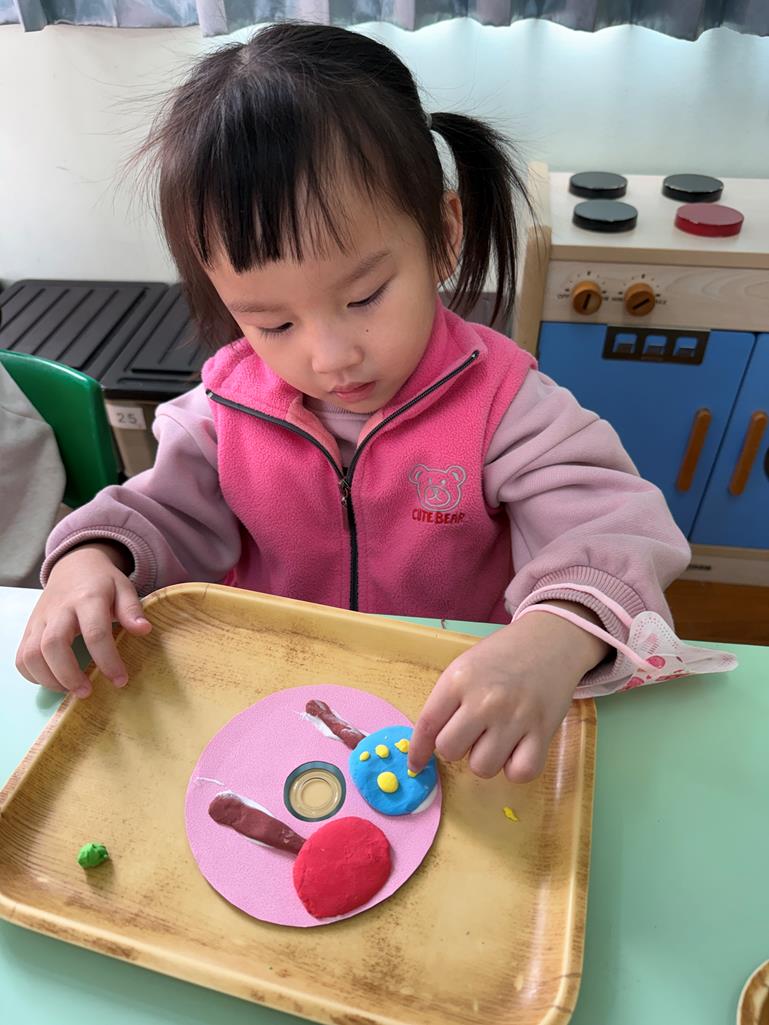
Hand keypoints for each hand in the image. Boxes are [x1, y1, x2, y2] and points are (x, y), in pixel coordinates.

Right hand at [15, 543, 151, 698]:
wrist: (73, 566)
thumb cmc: (102, 582)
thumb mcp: (123, 587)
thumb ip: (132, 609)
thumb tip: (144, 630)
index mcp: (88, 598)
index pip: (95, 633)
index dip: (107, 660)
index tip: (120, 680)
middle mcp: (59, 609)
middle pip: (53, 645)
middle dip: (69, 674)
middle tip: (87, 692)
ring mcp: (40, 620)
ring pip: (31, 653)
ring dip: (49, 678)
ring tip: (71, 690)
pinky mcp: (29, 629)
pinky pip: (21, 656)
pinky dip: (33, 675)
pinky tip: (54, 681)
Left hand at [409, 603, 608, 782]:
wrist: (550, 640)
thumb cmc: (502, 656)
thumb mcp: (465, 666)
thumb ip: (446, 701)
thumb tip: (428, 744)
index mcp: (459, 680)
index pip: (427, 725)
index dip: (418, 750)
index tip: (416, 763)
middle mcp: (485, 700)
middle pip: (450, 750)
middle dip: (456, 747)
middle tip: (470, 733)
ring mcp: (515, 717)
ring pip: (482, 767)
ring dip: (484, 759)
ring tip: (495, 738)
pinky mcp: (543, 732)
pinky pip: (520, 773)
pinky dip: (515, 768)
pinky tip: (516, 749)